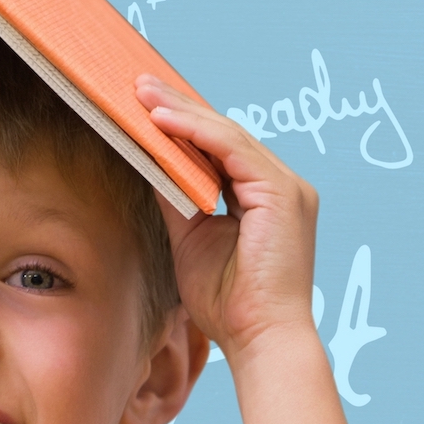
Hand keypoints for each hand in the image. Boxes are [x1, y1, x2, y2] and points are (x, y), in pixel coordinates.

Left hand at [135, 75, 319, 361]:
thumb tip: (150, 164)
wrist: (258, 338)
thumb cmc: (227, 302)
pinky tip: (162, 121)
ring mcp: (286, 186)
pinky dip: (196, 133)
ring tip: (141, 94)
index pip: (220, 148)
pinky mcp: (282, 193)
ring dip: (181, 112)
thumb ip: (177, 199)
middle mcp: (281, 184)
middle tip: (137, 85)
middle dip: (178, 107)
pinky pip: (232, 149)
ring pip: (227, 134)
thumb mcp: (191, 238)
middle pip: (223, 134)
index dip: (183, 124)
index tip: (144, 106)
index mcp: (263, 196)